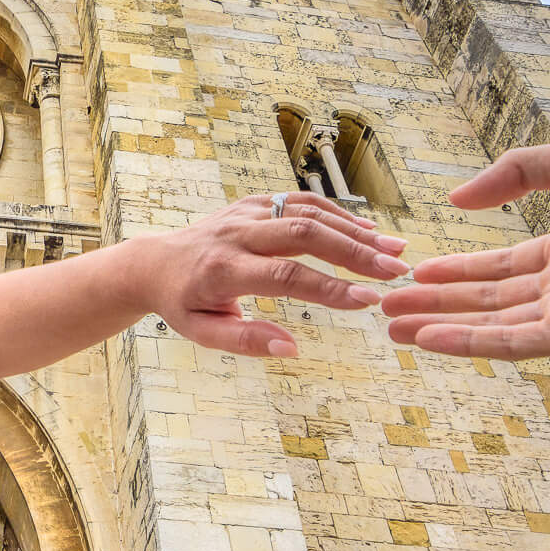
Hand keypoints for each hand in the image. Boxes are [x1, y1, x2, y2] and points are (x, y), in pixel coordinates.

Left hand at [142, 192, 409, 357]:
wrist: (153, 262)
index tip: (369, 301)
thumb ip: (245, 341)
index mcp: (223, 270)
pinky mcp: (253, 203)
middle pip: (302, 234)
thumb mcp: (201, 332)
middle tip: (396, 270)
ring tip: (395, 250)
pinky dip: (336, 214)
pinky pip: (299, 202)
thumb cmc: (181, 304)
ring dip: (354, 229)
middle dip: (354, 251)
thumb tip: (290, 349)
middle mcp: (236, 234)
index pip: (284, 276)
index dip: (329, 288)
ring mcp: (245, 213)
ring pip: (306, 212)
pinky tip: (367, 231)